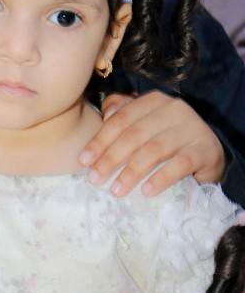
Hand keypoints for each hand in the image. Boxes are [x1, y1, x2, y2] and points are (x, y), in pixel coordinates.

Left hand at [79, 91, 225, 196]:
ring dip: (132, 171)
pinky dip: (161, 178)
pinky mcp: (205, 150)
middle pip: (135, 134)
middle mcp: (174, 110)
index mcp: (154, 101)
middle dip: (111, 158)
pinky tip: (146, 191)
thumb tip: (105, 113)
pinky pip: (180, 164)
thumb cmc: (168, 139)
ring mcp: (192, 129)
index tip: (83, 161)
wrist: (209, 153)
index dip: (100, 140)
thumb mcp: (145, 123)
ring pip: (154, 149)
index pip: (121, 119)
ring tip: (116, 190)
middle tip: (95, 179)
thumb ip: (123, 114)